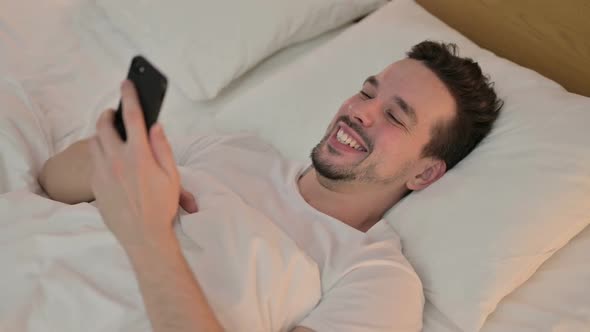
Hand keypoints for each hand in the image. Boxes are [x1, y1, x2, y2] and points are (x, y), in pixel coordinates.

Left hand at [89, 80, 188, 248]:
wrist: (143, 235)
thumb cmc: (161, 206)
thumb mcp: (172, 176)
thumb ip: (162, 147)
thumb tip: (155, 126)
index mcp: (139, 155)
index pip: (133, 116)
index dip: (130, 95)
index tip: (127, 83)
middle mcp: (117, 160)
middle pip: (104, 125)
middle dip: (109, 115)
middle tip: (115, 115)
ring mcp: (102, 172)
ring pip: (94, 142)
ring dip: (102, 135)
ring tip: (113, 138)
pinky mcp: (94, 184)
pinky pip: (93, 161)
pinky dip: (100, 155)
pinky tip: (112, 162)